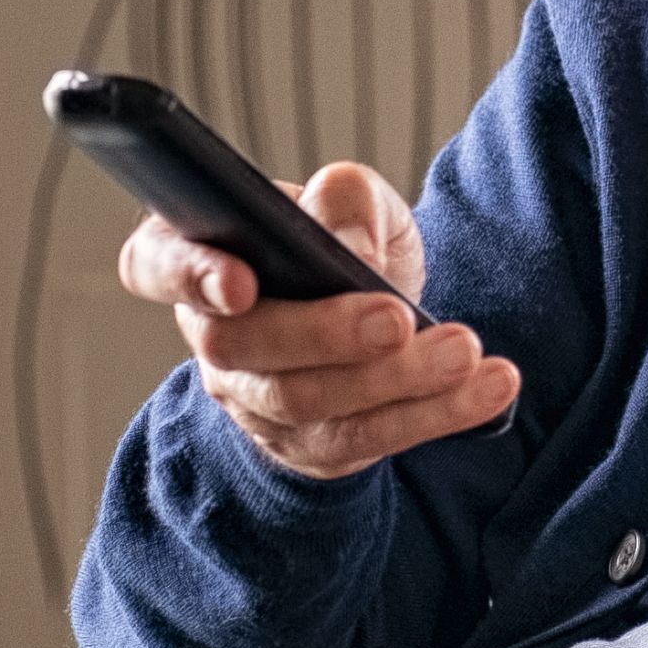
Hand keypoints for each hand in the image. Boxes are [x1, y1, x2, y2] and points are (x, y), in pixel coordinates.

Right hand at [119, 162, 519, 478]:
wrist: (376, 318)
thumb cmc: (345, 247)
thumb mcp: (355, 204)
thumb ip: (349, 200)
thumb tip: (350, 240)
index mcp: (200, 255)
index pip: (157, 263)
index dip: (189, 274)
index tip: (240, 282)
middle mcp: (214, 337)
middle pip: (243, 347)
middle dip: (324, 335)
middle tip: (396, 318)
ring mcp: (255, 402)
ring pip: (310, 402)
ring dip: (396, 380)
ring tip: (465, 351)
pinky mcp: (311, 447)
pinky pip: (368, 439)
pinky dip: (436, 413)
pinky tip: (491, 387)